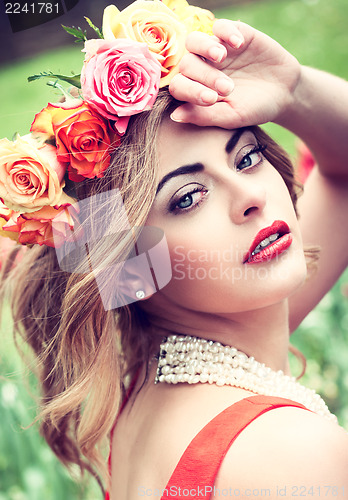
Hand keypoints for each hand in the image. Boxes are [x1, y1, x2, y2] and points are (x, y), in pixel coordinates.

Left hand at [169, 20, 300, 128]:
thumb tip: (175, 116)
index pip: (179, 86)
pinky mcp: (234, 34)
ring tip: (220, 56)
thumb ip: (203, 117)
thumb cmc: (254, 109)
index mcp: (197, 90)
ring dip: (205, 47)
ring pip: (195, 40)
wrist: (284, 93)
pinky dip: (226, 31)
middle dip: (205, 76)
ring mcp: (217, 50)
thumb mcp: (231, 116)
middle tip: (227, 87)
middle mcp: (202, 69)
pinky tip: (239, 43)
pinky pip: (221, 26)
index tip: (212, 99)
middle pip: (187, 64)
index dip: (190, 91)